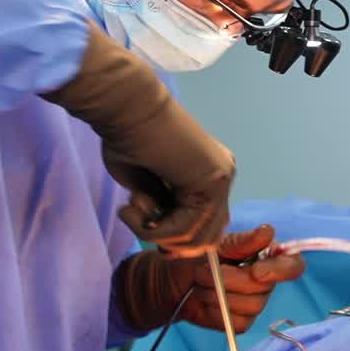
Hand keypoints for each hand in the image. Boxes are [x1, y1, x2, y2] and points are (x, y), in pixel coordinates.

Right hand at [43, 24, 234, 251]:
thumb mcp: (147, 188)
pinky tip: (133, 204)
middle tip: (138, 218)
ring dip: (155, 234)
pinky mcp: (214, 181)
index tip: (143, 222)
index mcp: (210, 174)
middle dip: (169, 241)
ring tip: (132, 206)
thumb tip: (169, 240)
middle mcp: (222, 176)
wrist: (127, 109)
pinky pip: (186, 229)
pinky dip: (152, 228)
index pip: (207, 227)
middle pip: (207, 238)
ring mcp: (222, 178)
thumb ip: (165, 211)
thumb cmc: (128, 138)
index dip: (175, 238)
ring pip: (196, 239)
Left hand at [114, 225, 304, 332]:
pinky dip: (216, 312)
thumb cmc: (197, 256)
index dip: (280, 270)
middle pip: (263, 289)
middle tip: (205, 271)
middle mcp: (266, 281)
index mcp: (266, 256)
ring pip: (250, 306)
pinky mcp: (241, 322)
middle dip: (229, 280)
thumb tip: (268, 231)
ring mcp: (255, 303)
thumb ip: (243, 241)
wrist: (174, 280)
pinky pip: (237, 322)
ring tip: (203, 284)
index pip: (293, 265)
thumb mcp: (217, 243)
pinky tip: (206, 301)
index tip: (256, 271)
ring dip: (219, 295)